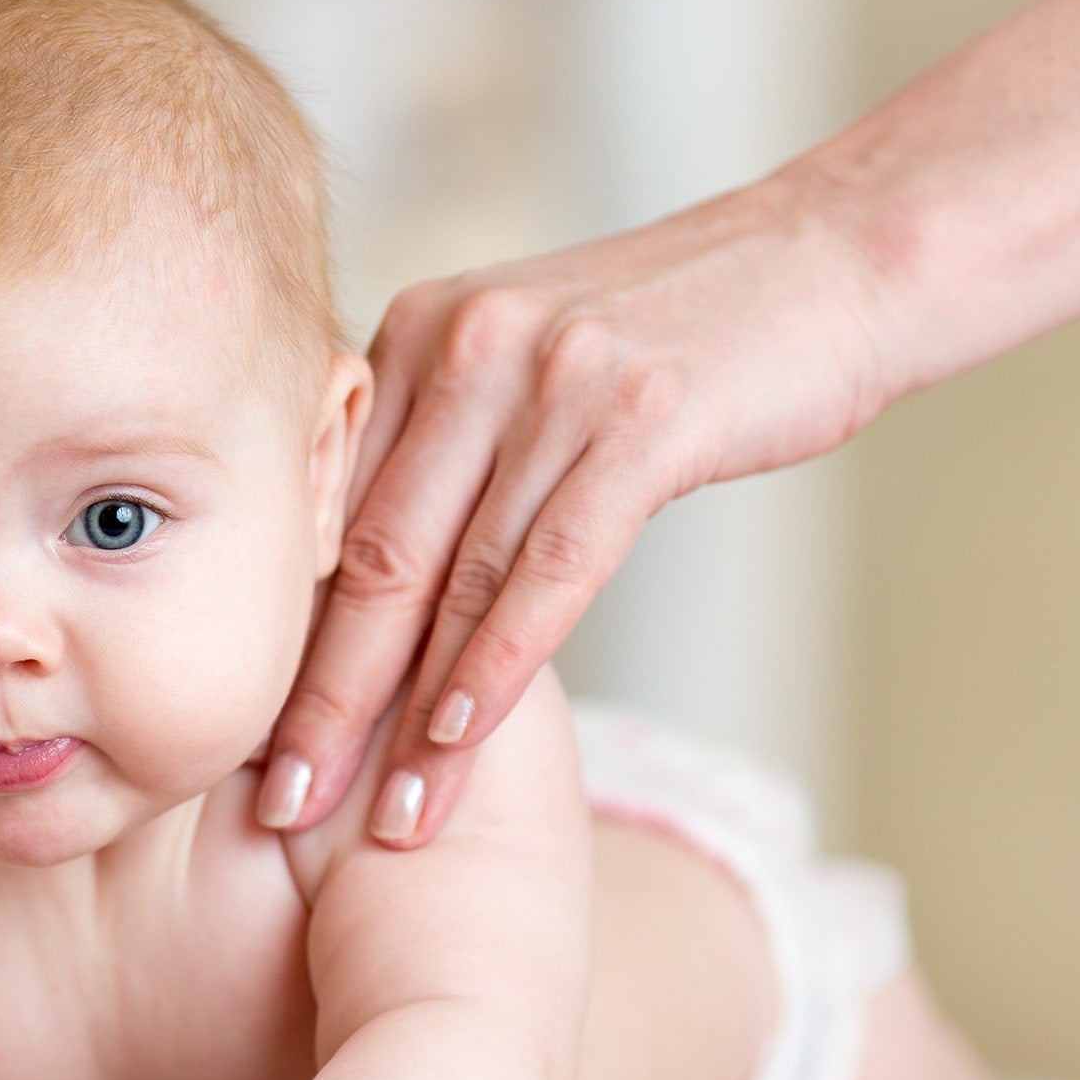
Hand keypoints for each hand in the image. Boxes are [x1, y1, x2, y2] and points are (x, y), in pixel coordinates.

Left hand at [256, 174, 898, 848]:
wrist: (828, 258)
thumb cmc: (676, 336)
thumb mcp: (529, 358)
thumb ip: (444, 443)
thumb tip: (365, 570)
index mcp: (417, 332)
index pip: (332, 514)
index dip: (287, 638)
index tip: (251, 738)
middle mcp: (465, 344)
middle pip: (372, 556)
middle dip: (320, 697)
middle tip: (277, 804)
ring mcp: (553, 379)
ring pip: (455, 579)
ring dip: (408, 717)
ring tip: (383, 820)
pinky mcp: (642, 420)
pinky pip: (549, 569)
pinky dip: (498, 665)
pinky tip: (458, 739)